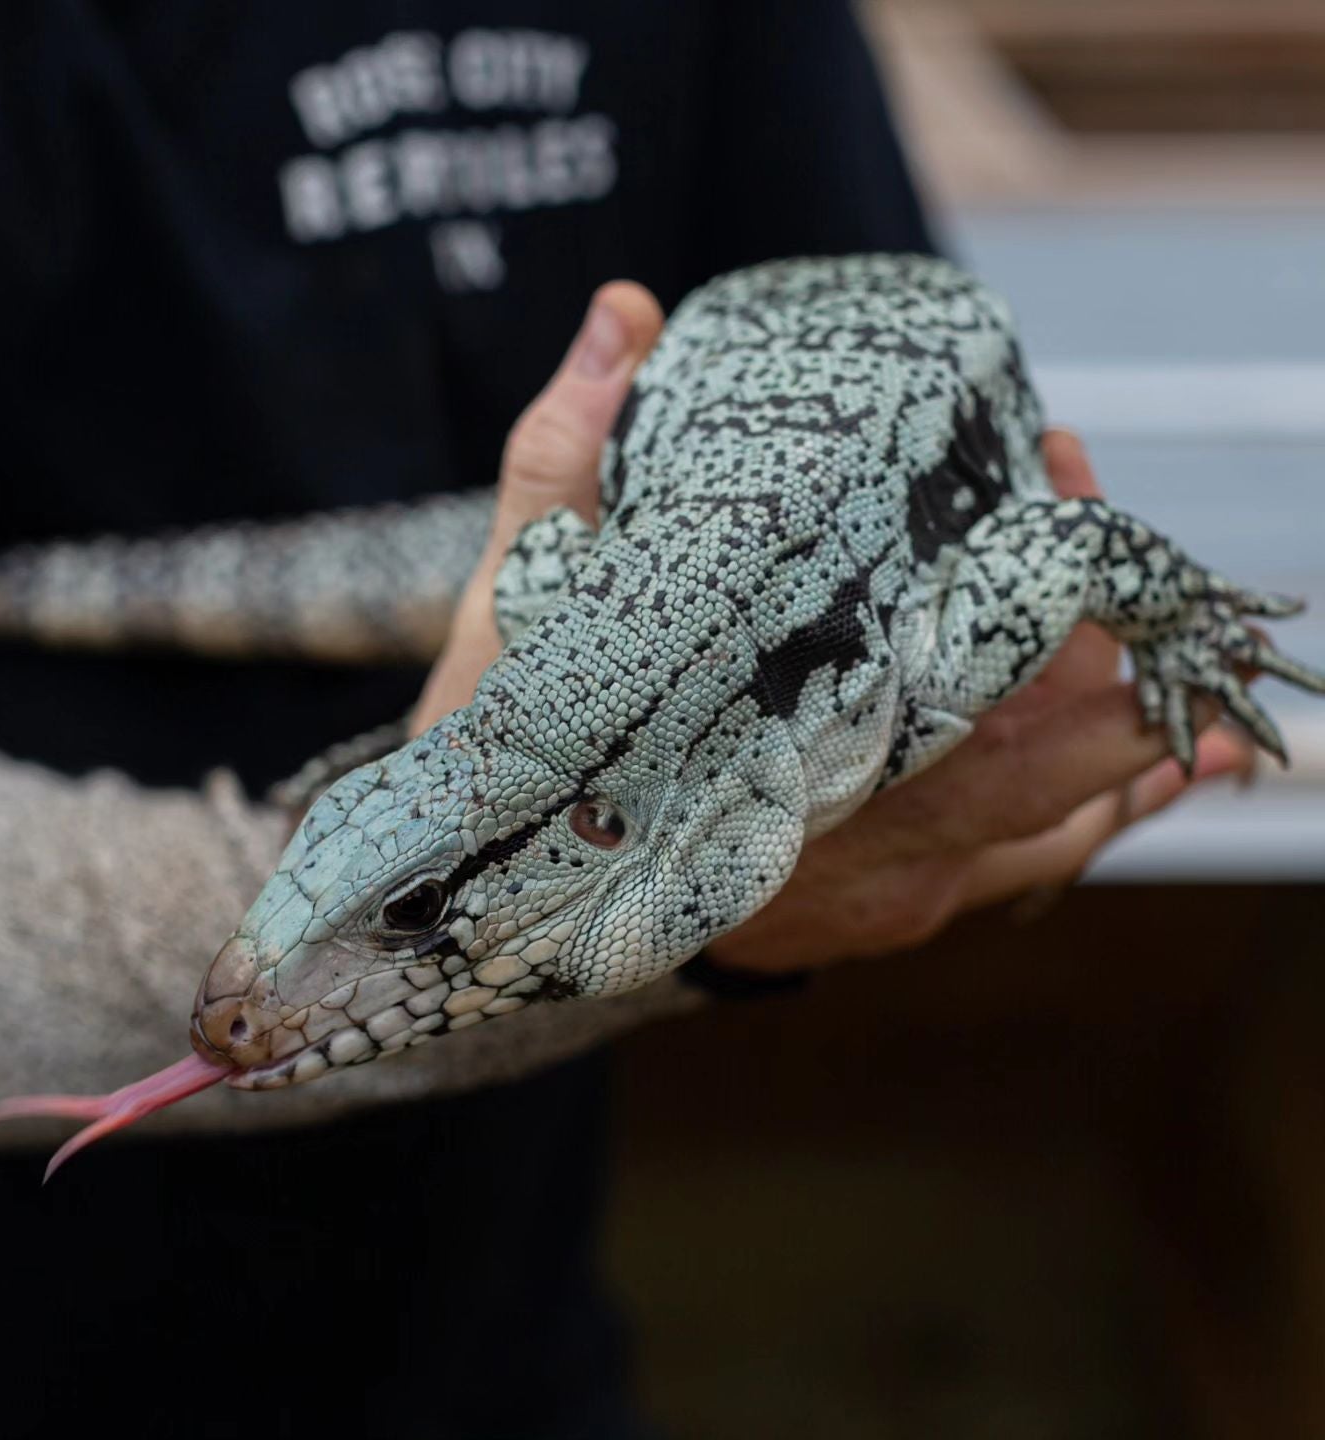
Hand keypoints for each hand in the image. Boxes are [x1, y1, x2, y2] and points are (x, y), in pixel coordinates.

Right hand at [411, 293, 1254, 971]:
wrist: (498, 913)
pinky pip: (1029, 868)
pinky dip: (1098, 807)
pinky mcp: (893, 922)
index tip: (1054, 482)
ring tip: (1182, 659)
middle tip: (1120, 552)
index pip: (958, 680)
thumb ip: (567, 465)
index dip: (1033, 582)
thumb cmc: (513, 765)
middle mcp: (854, 851)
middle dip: (1108, 648)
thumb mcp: (517, 614)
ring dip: (1134, 738)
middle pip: (1044, 756)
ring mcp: (886, 902)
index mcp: (779, 769)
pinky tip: (1151, 760)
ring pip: (1057, 824)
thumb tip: (625, 316)